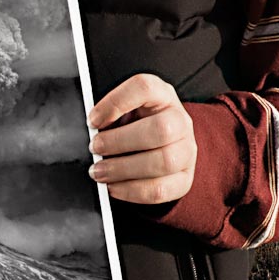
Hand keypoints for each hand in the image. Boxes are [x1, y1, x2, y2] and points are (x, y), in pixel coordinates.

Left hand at [88, 73, 196, 206]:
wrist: (162, 148)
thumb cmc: (136, 127)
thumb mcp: (125, 112)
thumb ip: (110, 117)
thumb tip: (91, 131)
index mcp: (162, 96)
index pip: (145, 88)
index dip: (116, 102)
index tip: (93, 120)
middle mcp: (180, 120)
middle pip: (161, 128)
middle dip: (120, 141)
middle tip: (95, 148)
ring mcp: (186, 151)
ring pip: (164, 161)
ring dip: (123, 169)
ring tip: (99, 172)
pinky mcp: (184, 179)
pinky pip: (161, 189)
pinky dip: (131, 191)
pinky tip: (114, 187)